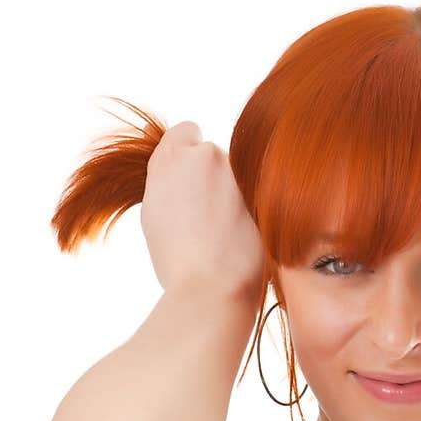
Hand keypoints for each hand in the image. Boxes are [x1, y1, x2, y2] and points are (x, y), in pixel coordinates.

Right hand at [141, 121, 265, 302]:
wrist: (211, 288)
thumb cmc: (177, 261)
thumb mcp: (155, 212)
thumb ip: (169, 181)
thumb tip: (182, 174)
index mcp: (173, 157)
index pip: (187, 131)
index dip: (190, 153)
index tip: (192, 177)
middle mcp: (207, 154)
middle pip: (214, 156)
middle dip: (213, 178)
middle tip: (207, 218)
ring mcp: (239, 173)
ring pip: (239, 176)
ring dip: (235, 195)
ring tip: (225, 234)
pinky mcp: (265, 193)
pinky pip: (258, 196)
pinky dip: (252, 211)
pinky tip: (243, 238)